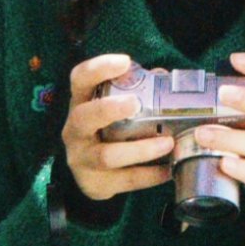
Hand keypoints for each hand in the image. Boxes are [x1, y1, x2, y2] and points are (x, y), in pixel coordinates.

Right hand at [61, 53, 172, 200]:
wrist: (91, 175)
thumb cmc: (107, 130)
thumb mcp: (113, 108)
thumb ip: (136, 90)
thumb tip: (162, 75)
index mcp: (81, 103)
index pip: (80, 79)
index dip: (99, 68)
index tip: (125, 62)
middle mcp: (75, 130)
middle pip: (85, 116)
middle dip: (110, 109)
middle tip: (136, 103)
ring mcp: (82, 158)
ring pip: (107, 155)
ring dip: (140, 149)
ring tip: (167, 143)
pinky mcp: (95, 183)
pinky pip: (125, 180)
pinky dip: (150, 175)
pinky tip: (169, 170)